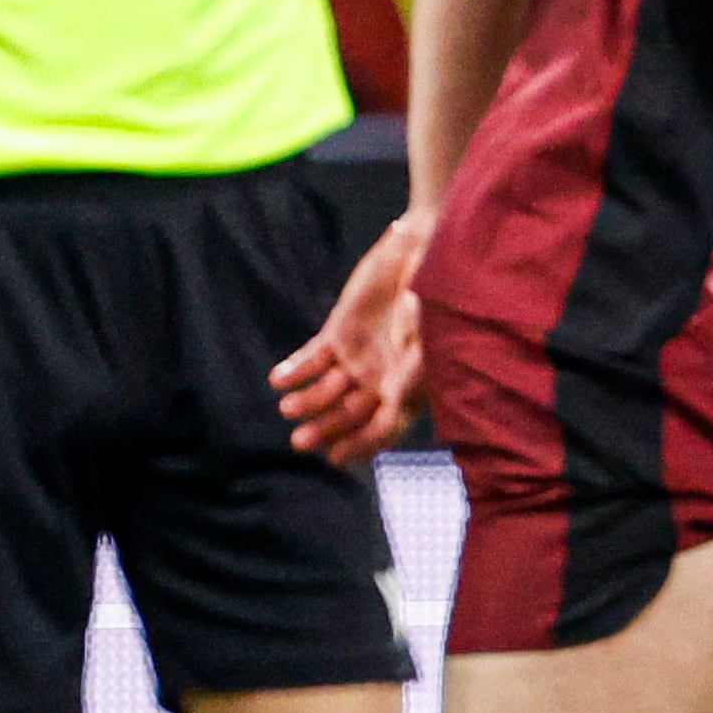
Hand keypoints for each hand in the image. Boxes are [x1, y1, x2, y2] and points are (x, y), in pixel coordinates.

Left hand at [271, 208, 430, 468]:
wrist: (421, 254)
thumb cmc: (434, 301)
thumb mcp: (428, 339)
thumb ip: (410, 374)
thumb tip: (392, 404)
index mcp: (409, 389)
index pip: (383, 429)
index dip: (360, 445)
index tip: (336, 457)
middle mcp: (381, 380)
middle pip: (349, 416)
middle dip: (325, 430)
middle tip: (300, 442)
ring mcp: (358, 358)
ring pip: (326, 392)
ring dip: (307, 403)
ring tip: (288, 408)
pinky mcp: (339, 334)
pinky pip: (312, 360)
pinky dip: (295, 371)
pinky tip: (278, 380)